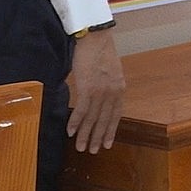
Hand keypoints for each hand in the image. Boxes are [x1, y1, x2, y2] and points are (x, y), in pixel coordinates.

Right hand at [65, 28, 125, 152]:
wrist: (95, 39)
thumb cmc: (100, 53)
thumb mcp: (111, 73)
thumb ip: (108, 88)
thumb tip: (100, 100)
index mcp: (119, 90)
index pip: (116, 116)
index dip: (111, 131)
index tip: (107, 144)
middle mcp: (112, 93)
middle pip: (104, 120)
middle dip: (98, 138)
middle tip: (92, 151)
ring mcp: (101, 92)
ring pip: (93, 119)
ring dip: (86, 135)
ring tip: (81, 147)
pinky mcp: (88, 88)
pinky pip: (81, 110)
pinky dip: (76, 122)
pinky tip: (71, 132)